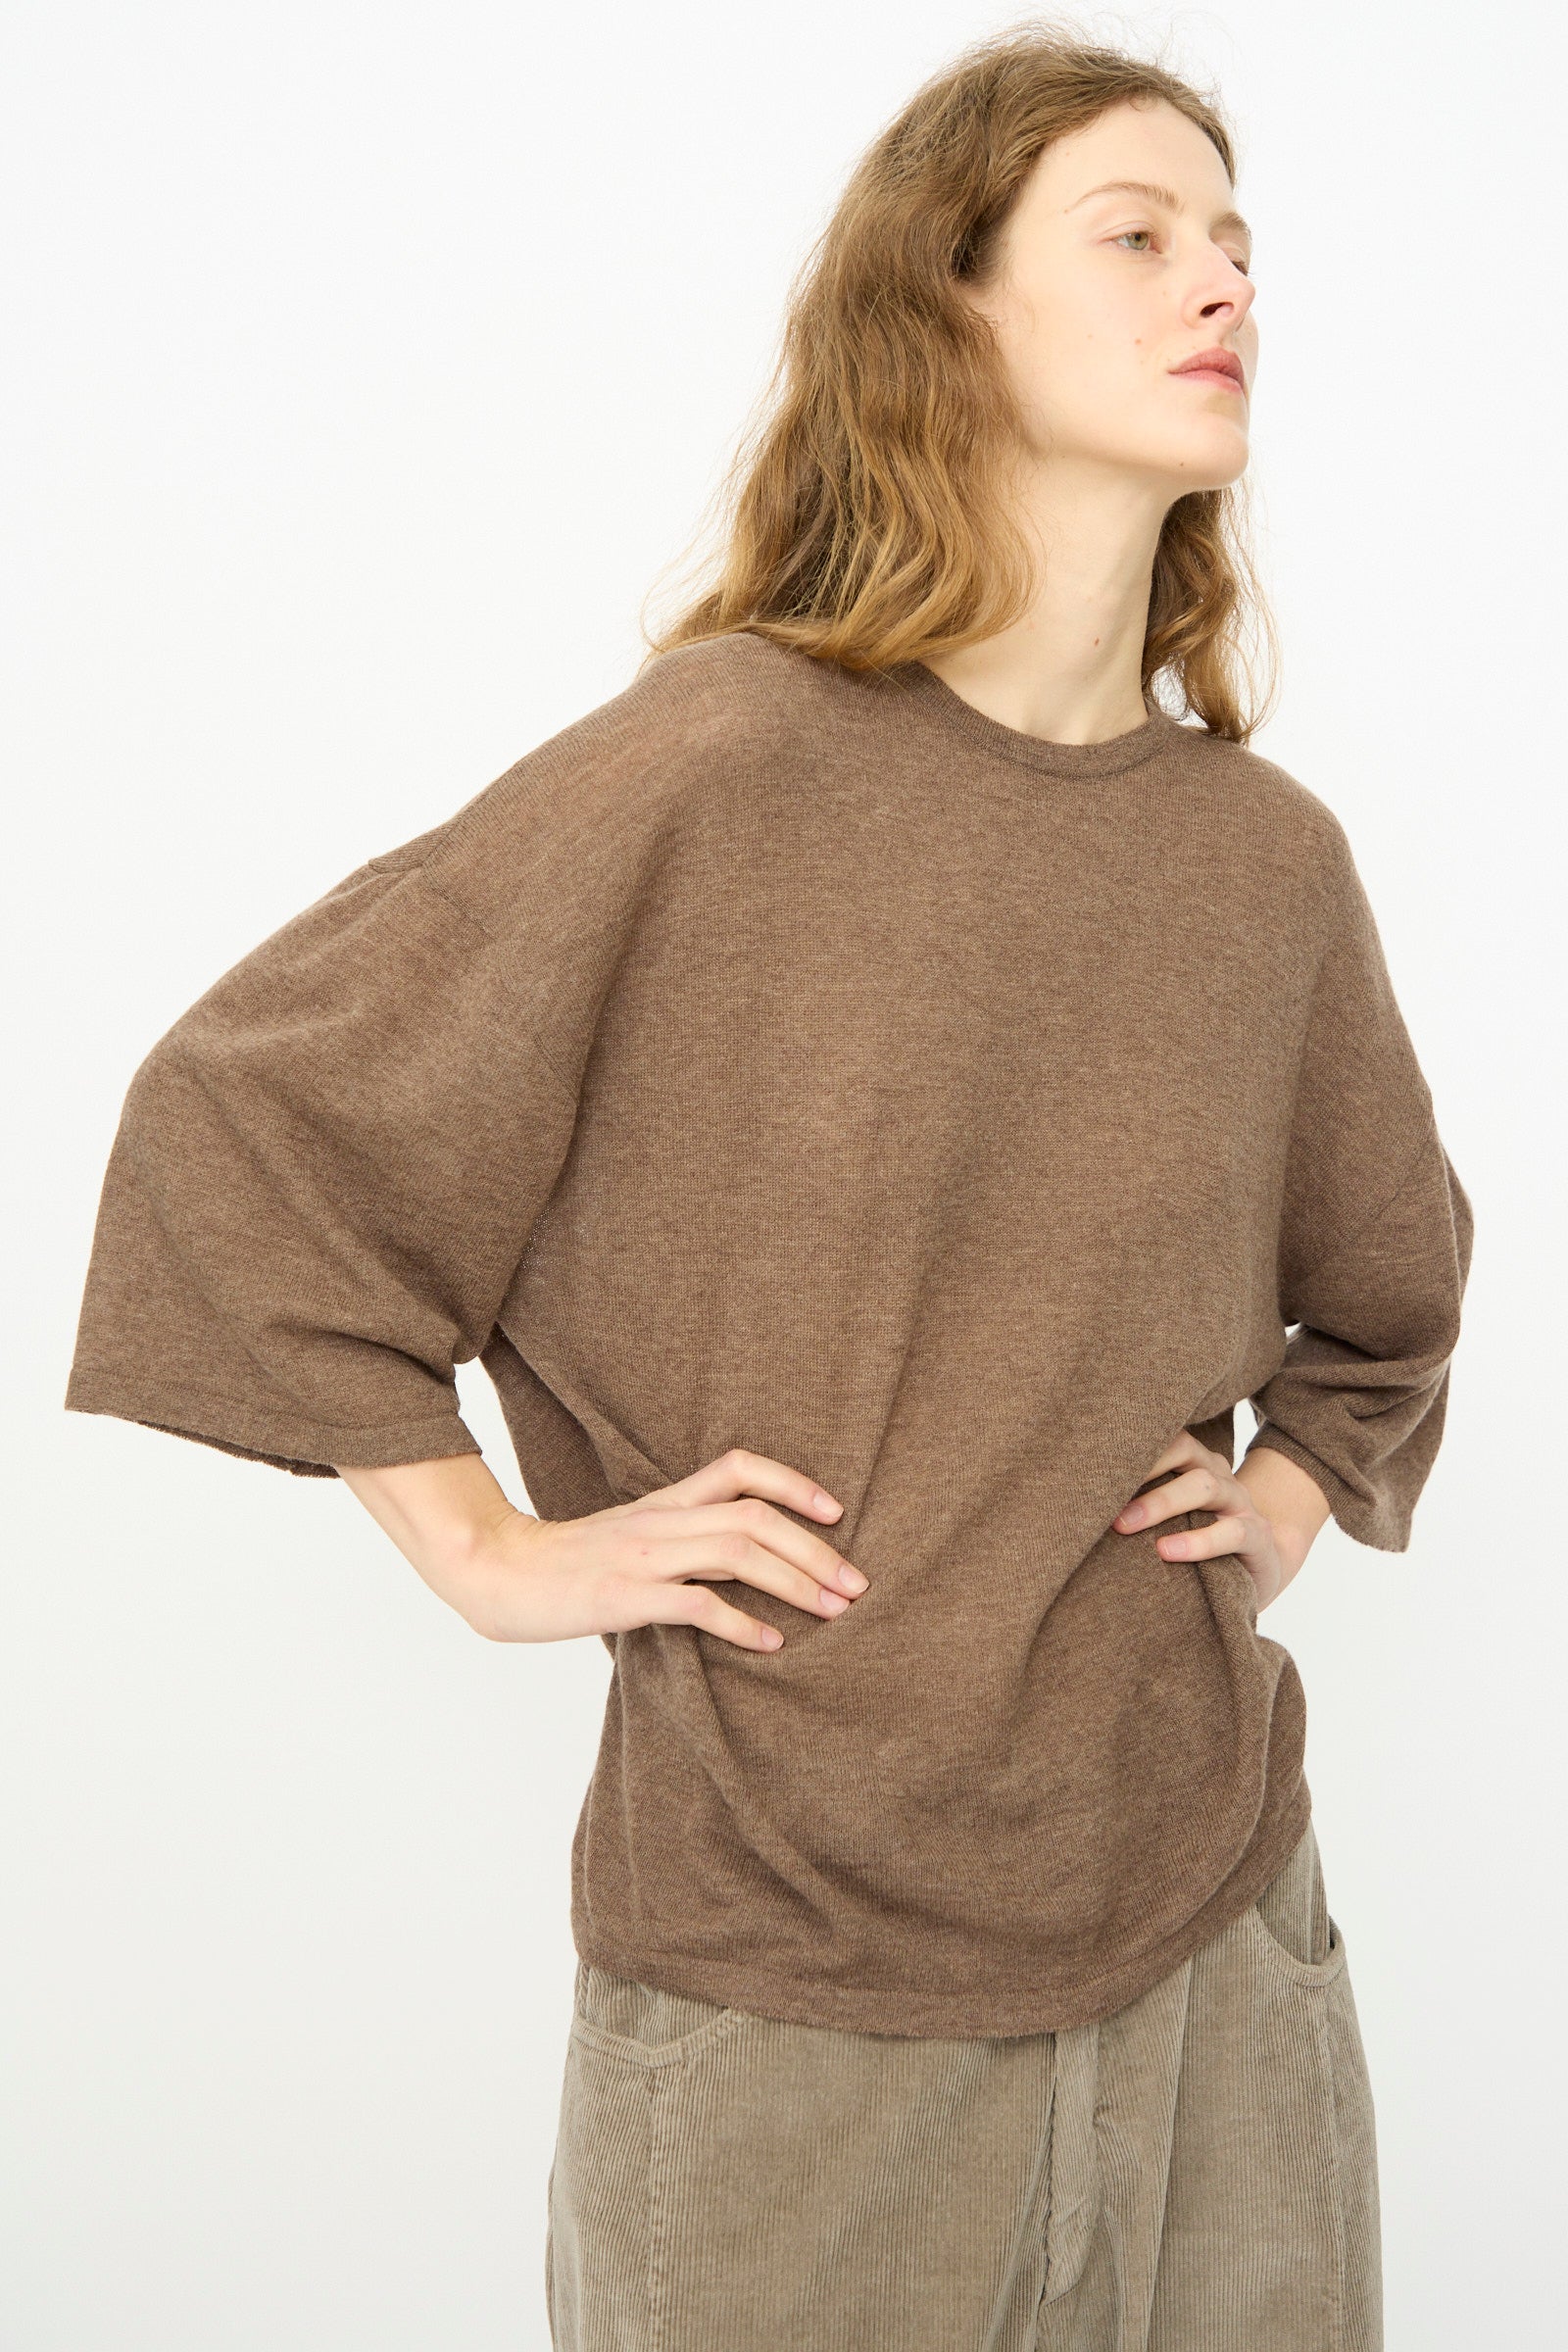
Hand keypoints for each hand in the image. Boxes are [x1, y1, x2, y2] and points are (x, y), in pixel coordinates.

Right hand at [473, 1446, 867, 1651]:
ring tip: (832, 1611)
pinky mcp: (623, 1596)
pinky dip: (740, 1623)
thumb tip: (750, 1564)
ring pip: (736, 1551)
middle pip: (755, 1515)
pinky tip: (769, 1644)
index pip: (740, 1468)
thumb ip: (686, 1542)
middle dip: (815, 1549)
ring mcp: (642, 1556)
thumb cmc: (570, 1565)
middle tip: (857, 1585)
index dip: (794, 1482)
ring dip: (794, 1581)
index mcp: (665, 1502)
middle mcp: (661, 1520)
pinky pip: (694, 1603)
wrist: (498, 1574)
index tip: (838, 1512)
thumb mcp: (634, 1539)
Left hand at [1111, 1429, 1327, 1610]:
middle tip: (1101, 1502)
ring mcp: (1240, 1502)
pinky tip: (1167, 1551)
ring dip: (1162, 1502)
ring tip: (1125, 1526)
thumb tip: (1078, 1505)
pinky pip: (1232, 1532)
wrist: (1261, 1565)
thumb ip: (1135, 1503)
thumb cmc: (1195, 1538)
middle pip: (1182, 1452)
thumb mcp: (1166, 1517)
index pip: (1164, 1436)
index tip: (1090, 1463)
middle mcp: (1216, 1473)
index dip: (1130, 1445)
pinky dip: (1198, 1542)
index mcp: (1192, 1462)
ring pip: (1205, 1486)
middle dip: (1139, 1472)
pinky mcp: (1257, 1536)